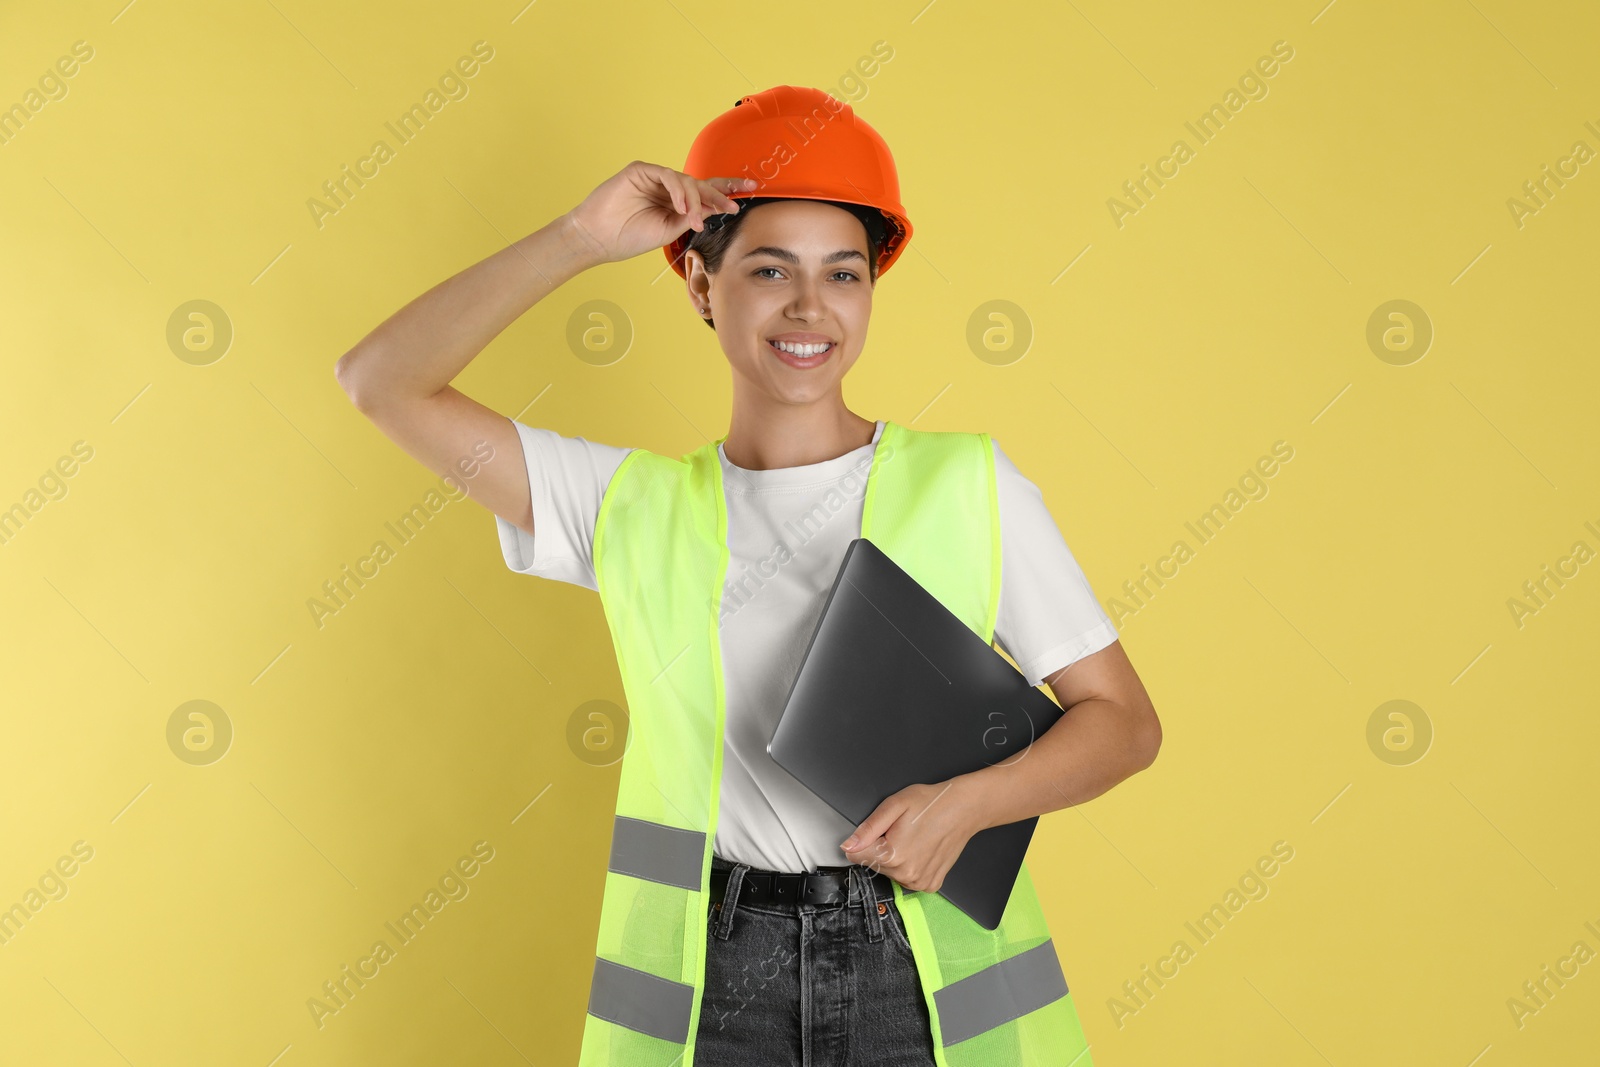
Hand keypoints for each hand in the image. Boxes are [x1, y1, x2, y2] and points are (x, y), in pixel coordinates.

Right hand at [565, 161, 758, 265]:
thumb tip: (717, 208)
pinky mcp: (640, 170)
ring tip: (693, 219)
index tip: (751, 191)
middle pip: (701, 183)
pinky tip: (681, 207)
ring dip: (695, 200)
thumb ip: (691, 218)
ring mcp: (654, 178)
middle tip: (739, 198)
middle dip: (721, 190)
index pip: (705, 194)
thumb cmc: (628, 237)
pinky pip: (667, 175)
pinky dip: (678, 191)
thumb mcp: (669, 231)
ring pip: (686, 181)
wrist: (598, 239)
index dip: (727, 191)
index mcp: (675, 203)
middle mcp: (668, 188)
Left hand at [839, 778, 987, 893]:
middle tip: (900, 830)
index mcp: (893, 855)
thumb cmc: (931, 804)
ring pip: (890, 872)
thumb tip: (848, 845)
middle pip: (874, 864)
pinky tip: (921, 850)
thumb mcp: (893, 806)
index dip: (863, 840)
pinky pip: (908, 878)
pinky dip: (910, 866)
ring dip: (895, 857)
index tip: (879, 831)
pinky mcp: (930, 884)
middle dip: (881, 847)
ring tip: (913, 838)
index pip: (856, 855)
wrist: (963, 809)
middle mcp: (906, 874)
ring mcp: (919, 882)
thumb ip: (868, 829)